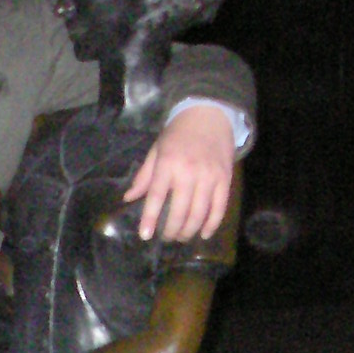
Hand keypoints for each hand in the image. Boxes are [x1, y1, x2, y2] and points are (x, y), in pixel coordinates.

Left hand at [125, 105, 235, 241]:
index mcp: (168, 164)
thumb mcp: (157, 150)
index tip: (145, 235)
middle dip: (171, 230)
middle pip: (179, 211)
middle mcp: (189, 172)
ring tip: (181, 237)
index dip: (150, 219)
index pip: (157, 197)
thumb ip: (144, 176)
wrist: (209, 114)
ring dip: (189, 231)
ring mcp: (209, 177)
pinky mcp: (224, 179)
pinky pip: (219, 208)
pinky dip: (212, 224)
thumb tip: (128, 198)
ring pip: (199, 214)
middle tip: (165, 237)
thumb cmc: (178, 134)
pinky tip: (203, 234)